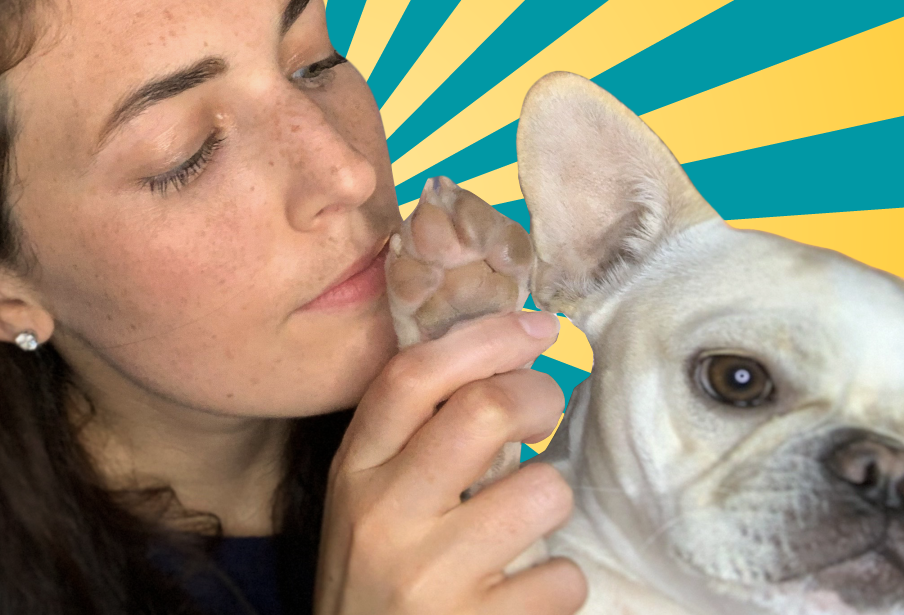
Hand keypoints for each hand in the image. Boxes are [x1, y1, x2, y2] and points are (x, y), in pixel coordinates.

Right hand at [314, 311, 585, 613]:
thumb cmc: (373, 580)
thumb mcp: (365, 503)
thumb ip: (408, 442)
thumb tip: (495, 366)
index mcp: (354, 473)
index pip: (411, 378)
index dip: (483, 339)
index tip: (533, 327)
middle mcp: (384, 516)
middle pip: (483, 412)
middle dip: (536, 396)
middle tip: (545, 409)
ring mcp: (430, 576)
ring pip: (541, 493)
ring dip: (549, 499)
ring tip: (523, 523)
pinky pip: (562, 578)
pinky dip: (556, 583)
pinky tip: (520, 591)